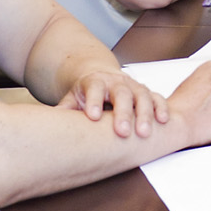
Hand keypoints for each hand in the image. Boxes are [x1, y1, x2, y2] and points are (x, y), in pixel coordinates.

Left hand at [57, 67, 172, 138]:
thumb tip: (46, 124)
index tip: (93, 117)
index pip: (95, 89)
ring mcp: (133, 85)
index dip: (94, 102)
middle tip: (122, 132)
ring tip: (144, 133)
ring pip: (142, 96)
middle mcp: (116, 81)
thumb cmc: (85, 93)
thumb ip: (64, 110)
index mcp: (95, 81)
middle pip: (121, 94)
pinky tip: (163, 120)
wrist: (100, 76)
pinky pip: (156, 97)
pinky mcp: (146, 92)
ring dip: (144, 114)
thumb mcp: (71, 99)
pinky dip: (161, 108)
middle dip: (123, 113)